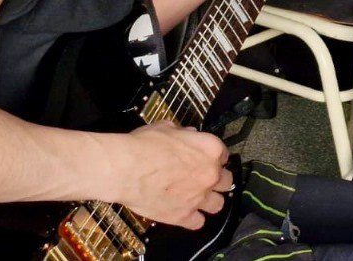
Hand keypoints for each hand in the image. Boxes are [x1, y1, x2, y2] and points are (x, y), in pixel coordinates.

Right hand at [115, 123, 230, 229]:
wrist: (126, 169)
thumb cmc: (144, 145)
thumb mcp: (166, 128)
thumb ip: (182, 132)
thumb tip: (187, 133)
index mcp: (210, 149)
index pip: (223, 155)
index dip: (213, 158)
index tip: (205, 159)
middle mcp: (210, 174)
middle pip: (226, 181)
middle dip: (217, 180)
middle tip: (204, 179)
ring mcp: (199, 197)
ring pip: (218, 204)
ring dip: (210, 201)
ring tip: (198, 198)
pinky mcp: (183, 216)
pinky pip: (198, 222)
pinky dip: (193, 219)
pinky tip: (185, 213)